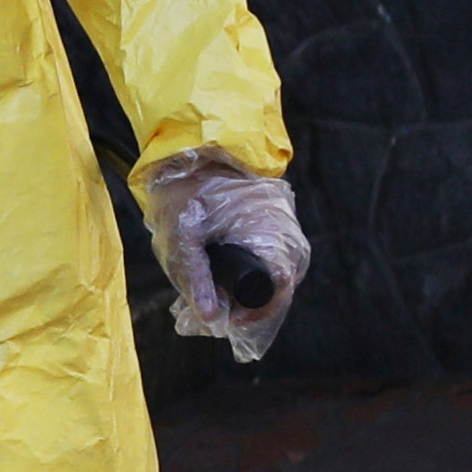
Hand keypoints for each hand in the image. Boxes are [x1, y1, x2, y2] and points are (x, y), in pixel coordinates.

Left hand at [141, 148, 309, 364]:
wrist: (200, 149)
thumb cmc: (190, 187)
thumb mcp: (182, 234)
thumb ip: (194, 277)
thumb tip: (209, 320)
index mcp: (274, 239)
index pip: (276, 296)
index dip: (250, 317)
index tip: (220, 321)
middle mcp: (289, 241)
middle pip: (273, 294)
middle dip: (238, 309)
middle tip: (200, 314)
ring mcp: (285, 235)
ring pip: (268, 282)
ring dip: (237, 295)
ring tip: (198, 298)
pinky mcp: (275, 232)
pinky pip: (265, 265)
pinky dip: (240, 277)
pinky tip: (211, 281)